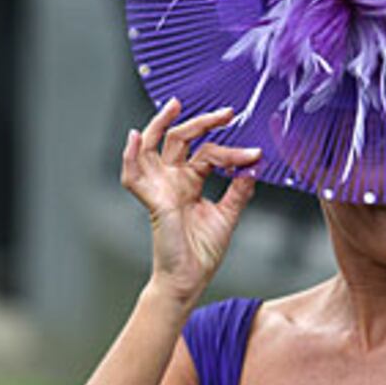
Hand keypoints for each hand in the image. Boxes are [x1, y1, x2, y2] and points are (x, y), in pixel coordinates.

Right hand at [121, 98, 260, 305]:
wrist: (190, 279)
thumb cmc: (202, 252)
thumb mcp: (228, 216)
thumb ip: (238, 191)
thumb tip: (253, 167)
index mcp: (190, 182)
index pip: (208, 153)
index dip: (233, 152)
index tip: (255, 155)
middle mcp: (173, 181)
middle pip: (180, 140)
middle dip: (202, 122)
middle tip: (226, 113)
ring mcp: (161, 189)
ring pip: (153, 147)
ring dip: (160, 124)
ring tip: (174, 105)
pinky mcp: (154, 201)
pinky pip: (134, 176)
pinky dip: (130, 156)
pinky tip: (134, 138)